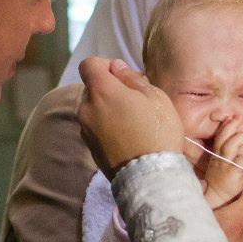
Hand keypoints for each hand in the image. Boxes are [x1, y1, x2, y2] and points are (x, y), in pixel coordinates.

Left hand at [79, 58, 182, 177]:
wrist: (150, 177)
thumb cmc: (157, 131)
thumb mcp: (155, 97)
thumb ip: (131, 78)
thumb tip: (116, 68)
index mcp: (101, 91)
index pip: (89, 65)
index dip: (105, 64)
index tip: (123, 75)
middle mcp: (86, 109)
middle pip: (91, 88)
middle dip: (109, 89)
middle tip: (134, 100)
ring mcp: (85, 130)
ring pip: (93, 109)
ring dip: (108, 109)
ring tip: (132, 121)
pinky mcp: (90, 148)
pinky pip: (95, 128)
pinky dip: (107, 126)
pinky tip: (127, 137)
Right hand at [201, 115, 242, 205]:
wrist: (217, 199)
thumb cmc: (222, 184)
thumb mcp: (224, 167)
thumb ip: (232, 157)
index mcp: (217, 155)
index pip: (220, 136)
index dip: (225, 126)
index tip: (232, 118)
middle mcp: (219, 158)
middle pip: (224, 137)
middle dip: (232, 125)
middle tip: (240, 118)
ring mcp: (225, 164)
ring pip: (232, 144)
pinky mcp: (232, 173)